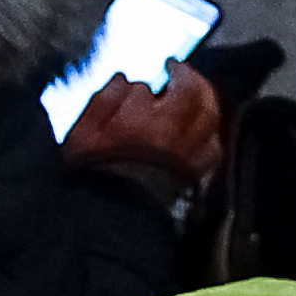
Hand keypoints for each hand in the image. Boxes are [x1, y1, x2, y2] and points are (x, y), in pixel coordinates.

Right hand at [61, 64, 225, 191]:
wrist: (107, 225)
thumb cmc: (91, 180)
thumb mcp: (82, 136)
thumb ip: (104, 102)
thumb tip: (124, 81)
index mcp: (138, 121)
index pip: (149, 89)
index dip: (145, 83)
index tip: (142, 81)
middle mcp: (169, 134)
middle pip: (194, 94)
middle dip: (188, 77)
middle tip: (179, 70)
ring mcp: (186, 156)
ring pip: (210, 118)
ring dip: (205, 101)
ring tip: (196, 96)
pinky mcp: (193, 177)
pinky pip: (213, 149)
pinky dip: (211, 135)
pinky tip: (203, 132)